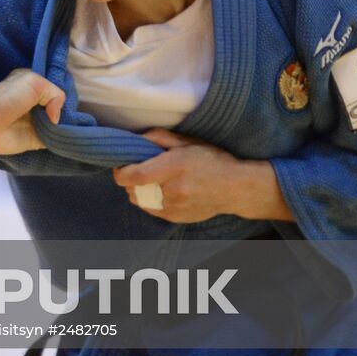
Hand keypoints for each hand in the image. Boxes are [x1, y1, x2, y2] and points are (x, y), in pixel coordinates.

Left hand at [0, 69, 64, 156]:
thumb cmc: (7, 98)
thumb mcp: (35, 82)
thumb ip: (56, 94)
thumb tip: (55, 118)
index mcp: (34, 87)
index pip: (55, 91)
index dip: (60, 96)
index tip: (64, 99)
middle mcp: (36, 105)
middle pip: (60, 109)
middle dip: (65, 112)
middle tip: (68, 114)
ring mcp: (37, 123)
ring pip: (60, 125)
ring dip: (64, 127)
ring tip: (64, 126)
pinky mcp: (36, 140)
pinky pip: (54, 140)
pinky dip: (60, 139)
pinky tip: (63, 137)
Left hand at [112, 129, 292, 222]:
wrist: (235, 188)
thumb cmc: (212, 160)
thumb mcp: (187, 142)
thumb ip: (158, 137)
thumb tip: (135, 138)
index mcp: (175, 166)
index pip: (136, 175)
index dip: (121, 172)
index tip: (120, 167)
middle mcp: (174, 189)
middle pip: (134, 189)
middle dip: (130, 180)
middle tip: (138, 171)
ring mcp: (175, 207)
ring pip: (140, 201)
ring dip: (138, 191)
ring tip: (151, 181)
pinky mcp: (177, 218)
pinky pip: (151, 210)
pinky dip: (150, 201)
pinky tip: (161, 191)